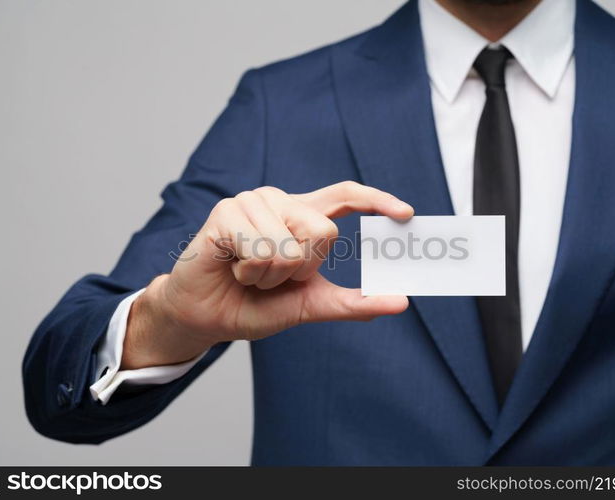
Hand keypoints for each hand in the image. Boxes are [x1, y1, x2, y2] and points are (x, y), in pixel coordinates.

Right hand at [122, 181, 412, 368]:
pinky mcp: (227, 211)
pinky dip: (249, 271)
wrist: (208, 317)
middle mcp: (280, 201)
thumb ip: (353, 302)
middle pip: (324, 231)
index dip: (376, 200)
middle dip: (301, 270)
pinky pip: (260, 246)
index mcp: (303, 216)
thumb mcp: (311, 305)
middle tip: (272, 277)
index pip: (345, 195)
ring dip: (269, 275)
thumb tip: (401, 302)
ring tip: (248, 273)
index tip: (406, 214)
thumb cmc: (255, 304)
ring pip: (289, 245)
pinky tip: (232, 267)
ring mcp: (252, 202)